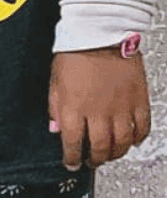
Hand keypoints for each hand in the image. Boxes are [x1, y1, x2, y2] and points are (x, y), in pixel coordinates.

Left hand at [49, 48, 150, 169]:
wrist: (101, 33)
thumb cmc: (75, 53)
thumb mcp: (55, 83)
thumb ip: (56, 109)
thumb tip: (57, 130)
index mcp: (74, 108)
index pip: (73, 143)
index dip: (72, 158)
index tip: (72, 163)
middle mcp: (99, 111)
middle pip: (100, 147)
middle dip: (95, 160)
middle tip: (92, 162)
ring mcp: (121, 107)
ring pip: (122, 142)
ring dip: (116, 153)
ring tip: (110, 155)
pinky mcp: (139, 99)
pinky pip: (142, 127)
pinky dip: (138, 138)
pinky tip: (132, 141)